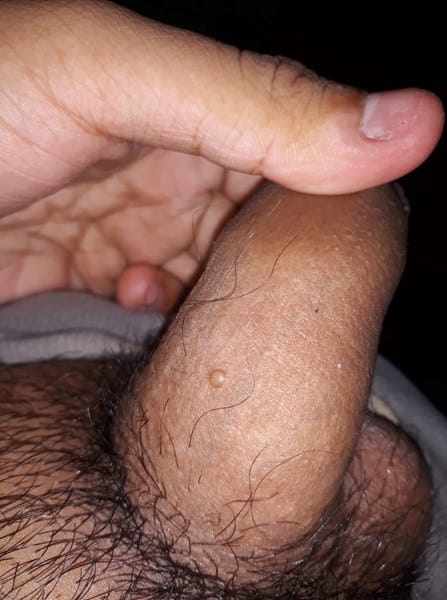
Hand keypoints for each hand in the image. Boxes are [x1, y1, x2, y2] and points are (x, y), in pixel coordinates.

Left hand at [0, 1, 442, 310]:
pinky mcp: (93, 270)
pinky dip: (155, 312)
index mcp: (198, 106)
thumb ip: (257, 101)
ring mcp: (133, 220)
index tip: (326, 261)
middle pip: (261, 227)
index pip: (305, 157)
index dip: (326, 206)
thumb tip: (416, 121)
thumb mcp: (112, 75)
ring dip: (204, 296)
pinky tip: (127, 299)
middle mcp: (173, 162)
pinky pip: (156, 305)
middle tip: (239, 288)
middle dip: (260, 264)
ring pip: (213, 276)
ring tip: (161, 287)